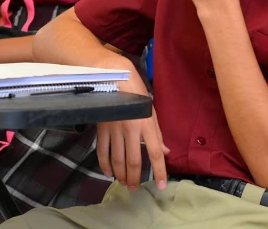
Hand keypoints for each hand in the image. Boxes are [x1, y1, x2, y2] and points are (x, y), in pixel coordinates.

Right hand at [97, 72, 169, 190]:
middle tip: (134, 188)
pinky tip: (109, 173)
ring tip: (123, 183)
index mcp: (146, 124)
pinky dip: (105, 164)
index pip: (155, 152)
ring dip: (120, 174)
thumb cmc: (136, 94)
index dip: (159, 171)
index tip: (161, 186)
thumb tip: (165, 152)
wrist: (115, 79)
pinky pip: (102, 151)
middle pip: (133, 160)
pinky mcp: (102, 127)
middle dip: (134, 178)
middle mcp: (131, 129)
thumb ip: (157, 134)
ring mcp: (115, 129)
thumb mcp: (151, 111)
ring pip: (117, 159)